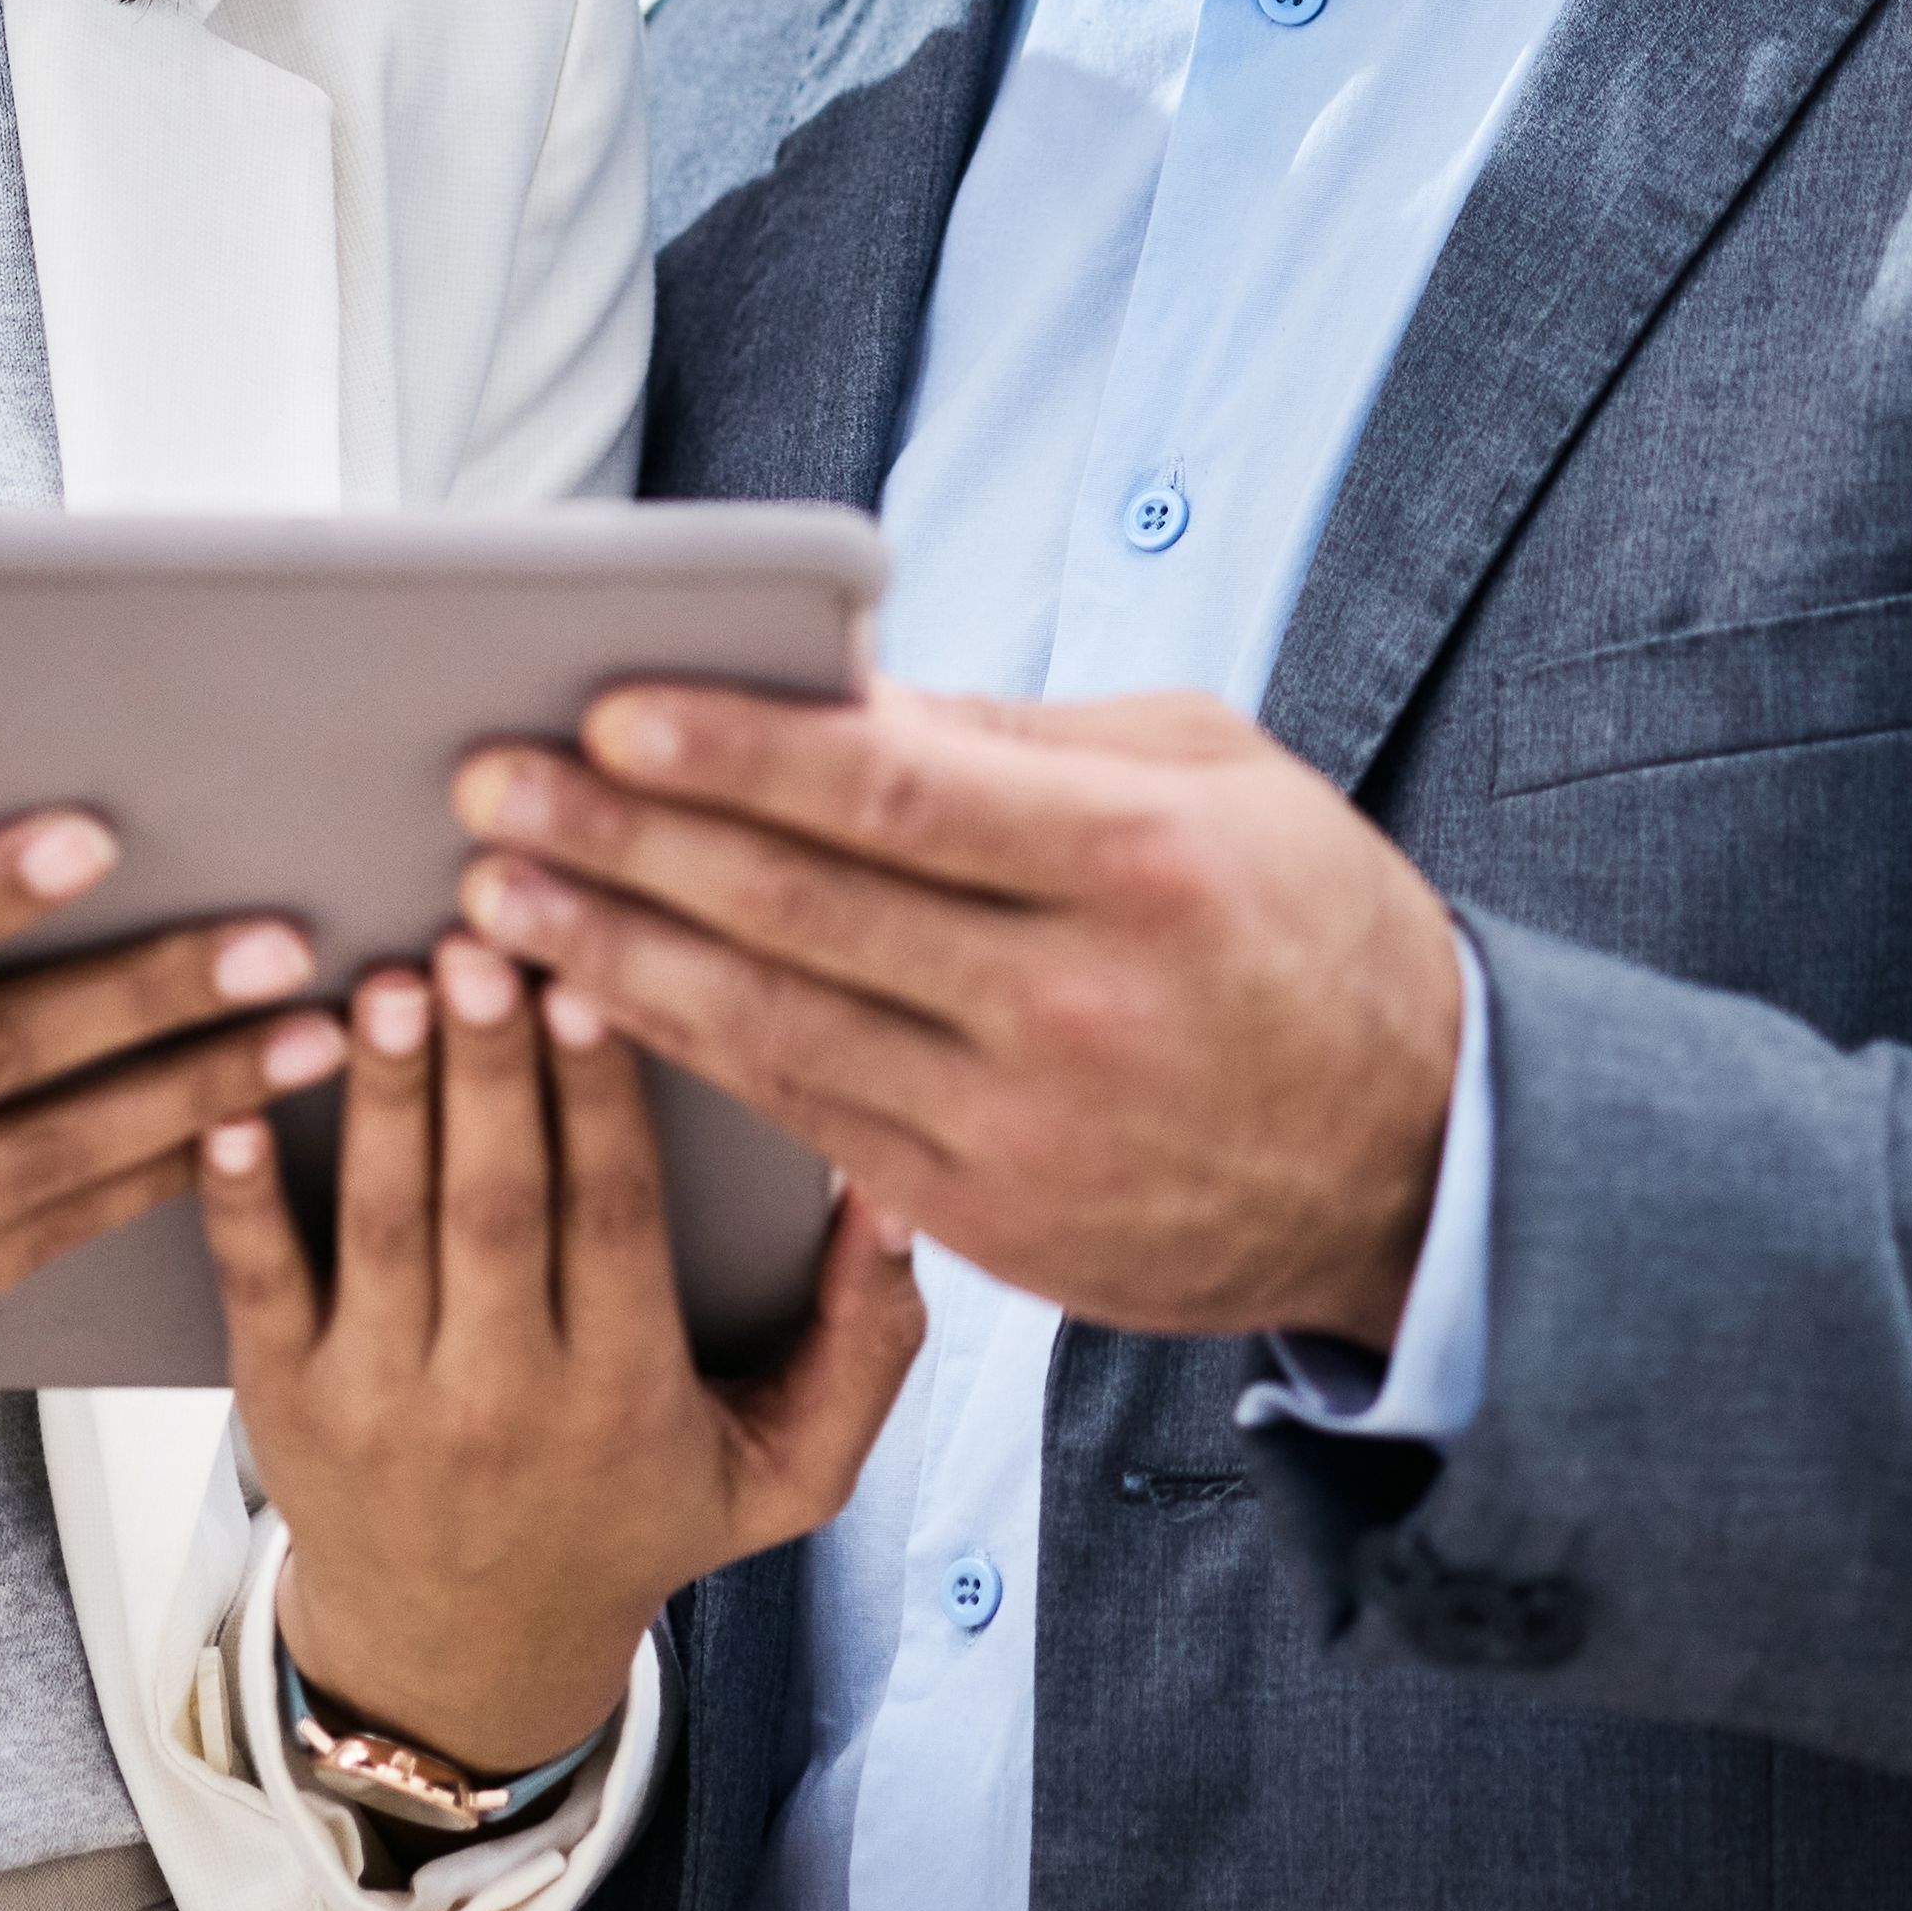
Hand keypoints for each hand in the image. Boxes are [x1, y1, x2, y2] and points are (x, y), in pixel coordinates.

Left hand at [207, 937, 921, 1775]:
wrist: (467, 1655)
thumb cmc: (636, 1520)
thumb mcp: (786, 1471)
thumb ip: (866, 1343)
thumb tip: (900, 1191)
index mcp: (625, 1399)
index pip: (616, 1219)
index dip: (601, 1098)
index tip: (594, 981)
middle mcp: (502, 1405)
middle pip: (496, 1205)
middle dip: (486, 1068)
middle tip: (477, 942)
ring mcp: (382, 1404)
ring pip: (383, 1225)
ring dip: (384, 1101)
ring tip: (387, 986)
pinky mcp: (284, 1404)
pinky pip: (261, 1287)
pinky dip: (242, 1198)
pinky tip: (237, 1106)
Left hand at [452, 677, 1464, 1342]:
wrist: (1419, 1163)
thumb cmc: (1305, 925)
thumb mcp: (1210, 775)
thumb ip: (1020, 738)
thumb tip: (840, 687)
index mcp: (1138, 861)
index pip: (894, 794)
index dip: (738, 752)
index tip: (611, 706)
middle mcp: (1075, 1003)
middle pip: (806, 913)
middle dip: (628, 844)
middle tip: (492, 788)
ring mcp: (1027, 1130)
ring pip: (777, 1035)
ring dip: (617, 961)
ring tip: (498, 899)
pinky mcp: (992, 1224)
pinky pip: (808, 1129)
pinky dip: (688, 1065)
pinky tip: (597, 1008)